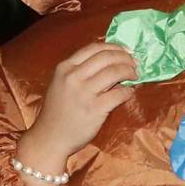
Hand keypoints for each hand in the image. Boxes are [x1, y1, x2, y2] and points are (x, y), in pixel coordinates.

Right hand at [16, 41, 139, 174]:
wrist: (49, 137)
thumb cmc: (57, 110)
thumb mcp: (61, 83)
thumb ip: (79, 71)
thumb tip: (109, 60)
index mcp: (65, 67)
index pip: (94, 48)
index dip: (114, 47)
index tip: (125, 51)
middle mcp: (73, 77)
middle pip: (106, 57)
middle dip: (125, 58)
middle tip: (134, 63)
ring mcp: (84, 93)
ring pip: (114, 72)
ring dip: (129, 71)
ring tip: (134, 75)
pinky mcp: (95, 109)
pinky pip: (118, 94)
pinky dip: (127, 91)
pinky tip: (129, 93)